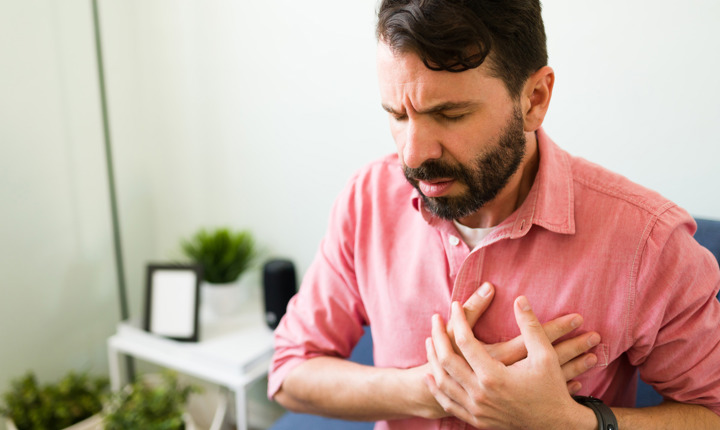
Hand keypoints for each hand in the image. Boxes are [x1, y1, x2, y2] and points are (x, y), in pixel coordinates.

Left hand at [425, 296, 598, 428]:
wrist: (556, 426)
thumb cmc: (551, 389)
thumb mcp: (545, 355)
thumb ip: (531, 326)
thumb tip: (520, 300)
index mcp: (494, 376)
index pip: (465, 341)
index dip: (459, 319)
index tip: (455, 305)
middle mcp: (480, 394)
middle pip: (446, 360)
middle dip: (438, 336)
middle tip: (435, 318)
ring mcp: (476, 409)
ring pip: (443, 382)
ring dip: (433, 359)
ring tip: (430, 340)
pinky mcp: (476, 419)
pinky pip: (448, 403)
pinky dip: (436, 388)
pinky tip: (431, 375)